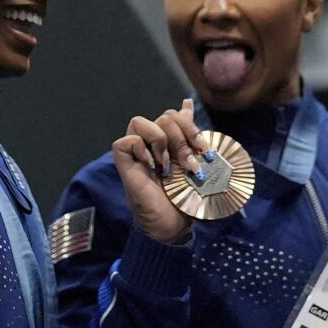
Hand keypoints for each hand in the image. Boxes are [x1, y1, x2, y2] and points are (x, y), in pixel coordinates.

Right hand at [112, 99, 208, 242]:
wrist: (173, 224)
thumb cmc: (183, 198)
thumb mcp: (193, 162)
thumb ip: (189, 134)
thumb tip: (188, 103)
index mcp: (168, 142)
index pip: (174, 115)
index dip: (190, 125)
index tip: (203, 147)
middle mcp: (151, 143)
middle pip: (163, 117)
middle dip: (182, 138)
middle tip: (190, 163)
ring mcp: (136, 153)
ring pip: (140, 121)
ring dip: (161, 141)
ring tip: (168, 165)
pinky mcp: (124, 163)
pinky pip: (125, 141)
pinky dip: (141, 150)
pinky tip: (152, 167)